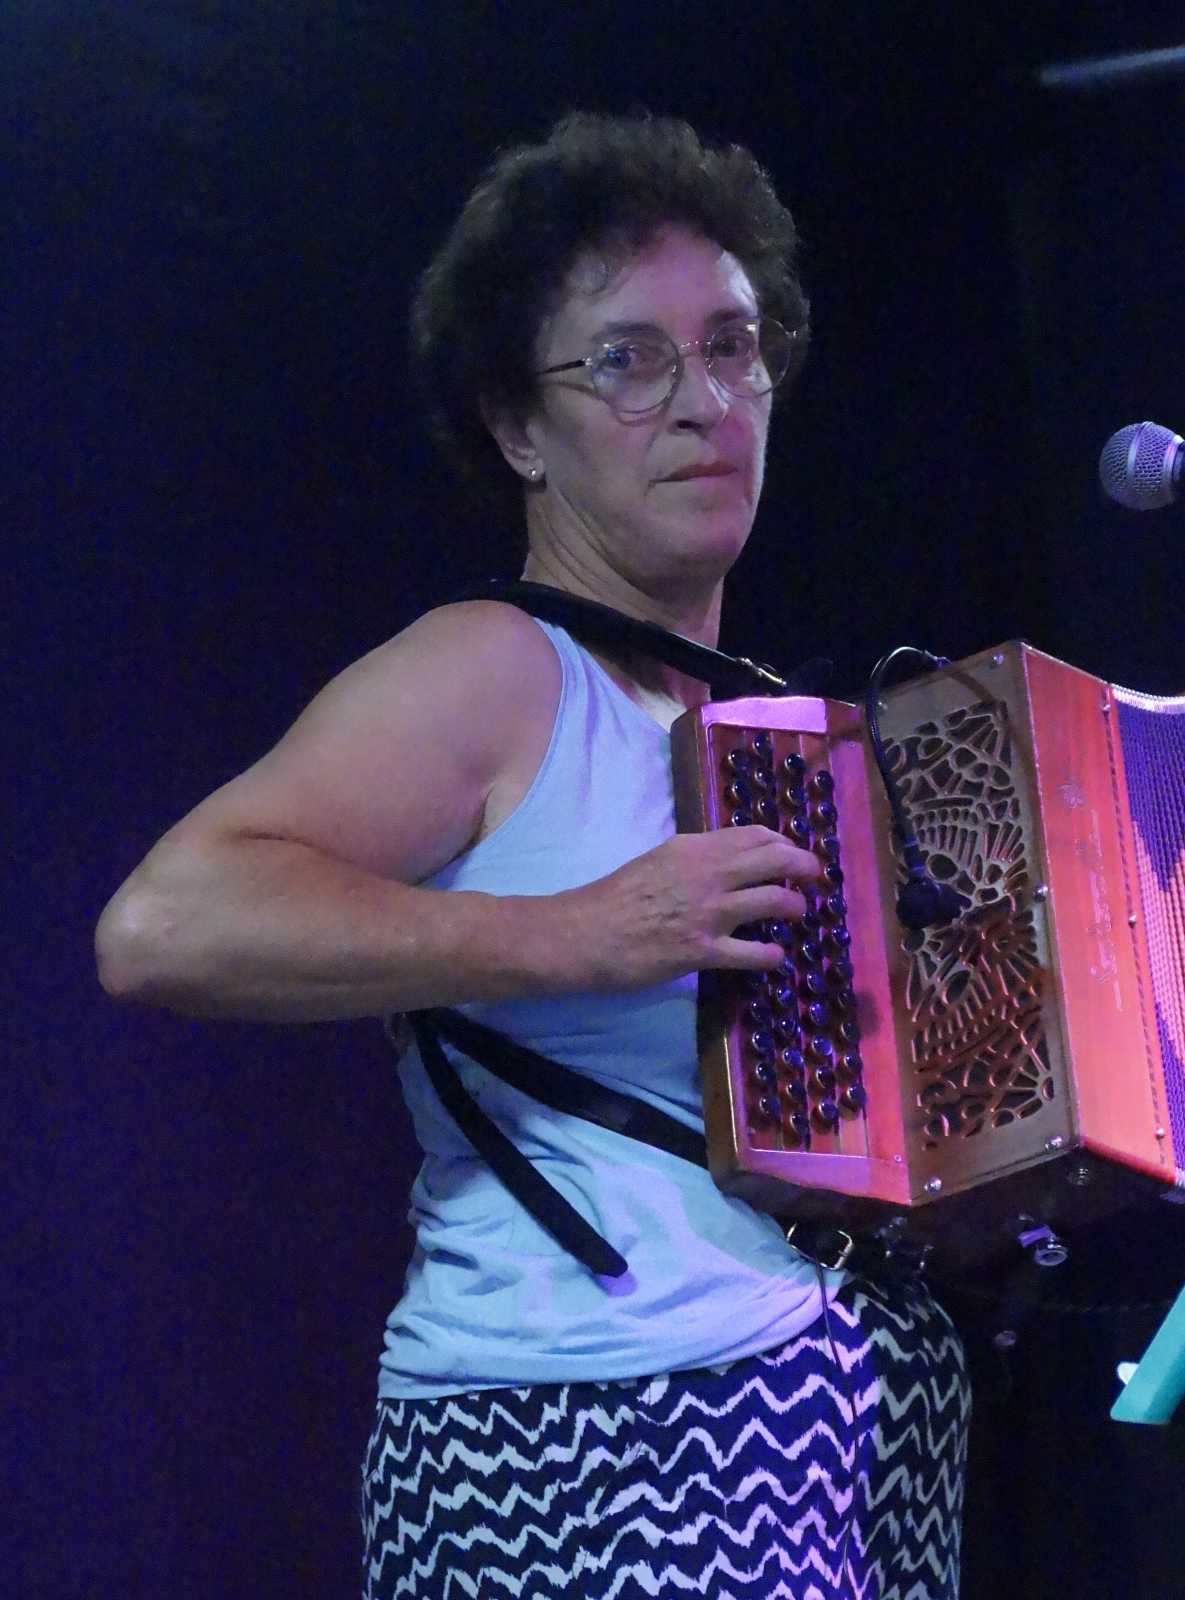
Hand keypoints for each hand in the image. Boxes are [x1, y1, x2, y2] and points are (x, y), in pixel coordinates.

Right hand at [570, 826, 822, 990]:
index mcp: (694, 848)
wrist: (585, 933)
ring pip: (775, 901)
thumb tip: (724, 863)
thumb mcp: (657, 861)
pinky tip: (776, 956)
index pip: (754, 835)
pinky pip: (755, 953)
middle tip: (815, 876)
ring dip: (795, 906)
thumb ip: (693, 860)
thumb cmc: (614, 898)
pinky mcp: (704, 951)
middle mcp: (708, 874)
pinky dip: (773, 955)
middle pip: (775, 860)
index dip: (783, 842)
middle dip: (804, 866)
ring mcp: (709, 913)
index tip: (792, 852)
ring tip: (799, 913)